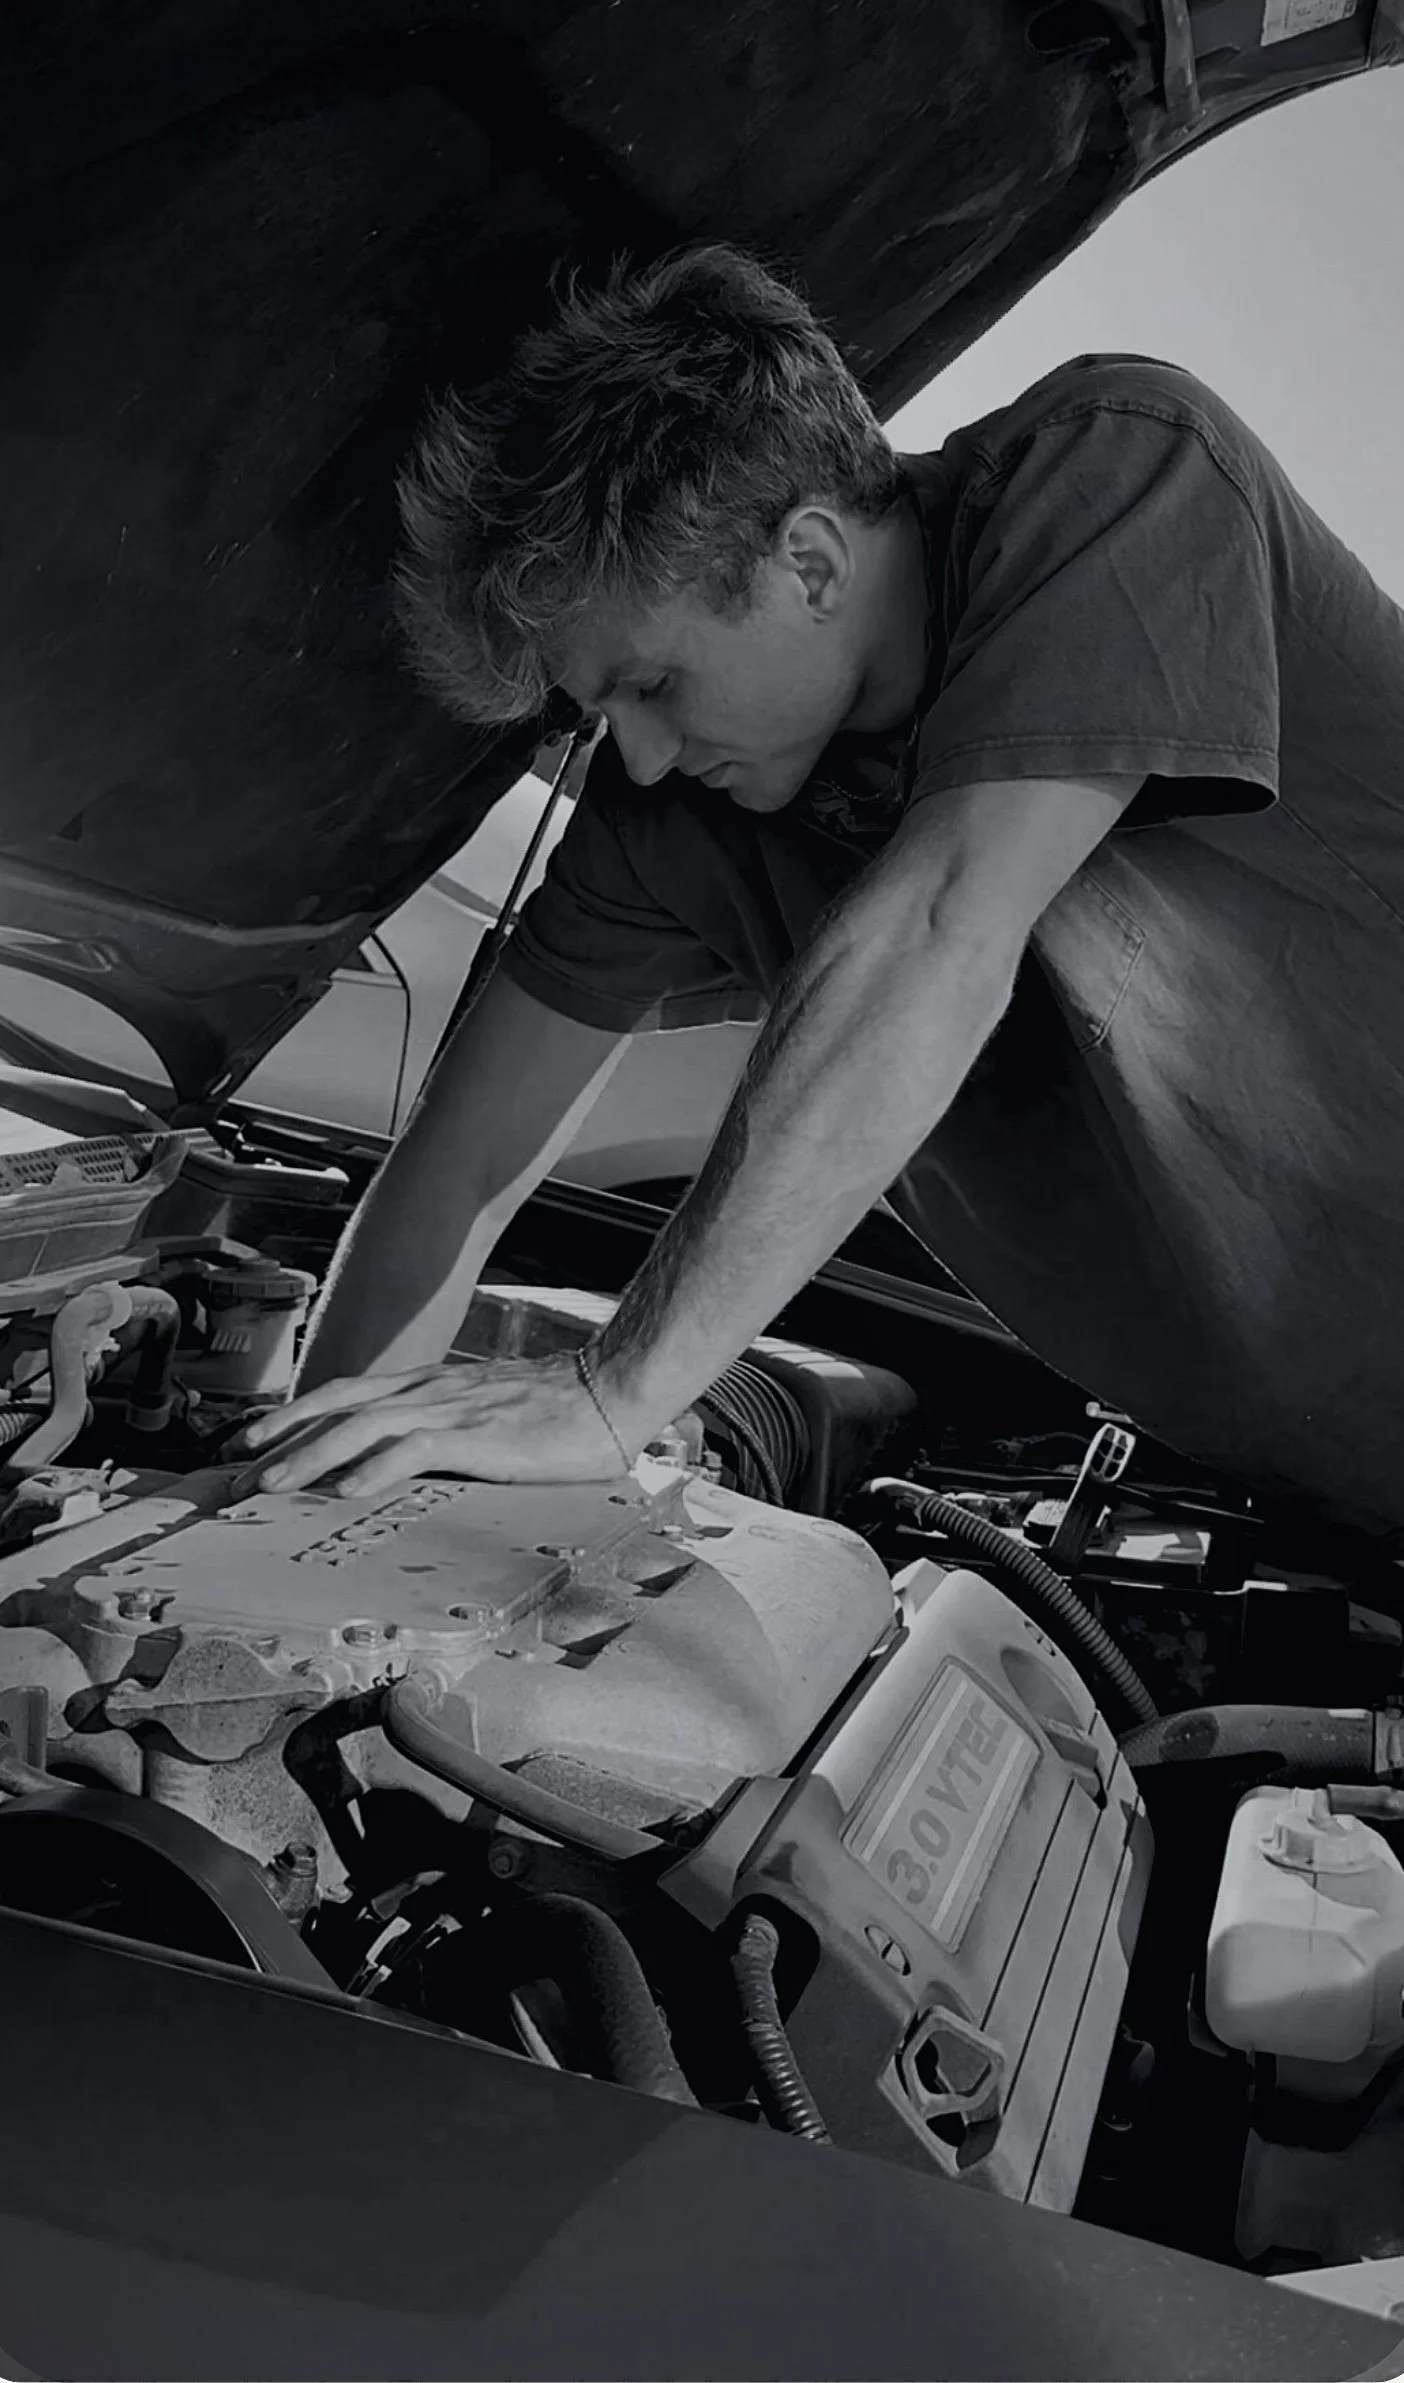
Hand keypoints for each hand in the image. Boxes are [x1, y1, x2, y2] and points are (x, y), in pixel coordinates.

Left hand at [231, 1355, 633, 1497]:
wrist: (611, 1389)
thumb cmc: (560, 1410)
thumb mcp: (488, 1416)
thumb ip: (448, 1432)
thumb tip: (415, 1460)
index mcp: (429, 1387)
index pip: (345, 1396)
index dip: (293, 1417)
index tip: (251, 1441)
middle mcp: (428, 1391)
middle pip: (335, 1405)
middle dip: (278, 1435)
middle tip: (231, 1464)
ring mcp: (449, 1410)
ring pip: (358, 1428)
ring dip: (306, 1456)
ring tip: (266, 1484)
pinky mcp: (475, 1436)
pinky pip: (410, 1450)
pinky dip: (369, 1469)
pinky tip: (342, 1489)